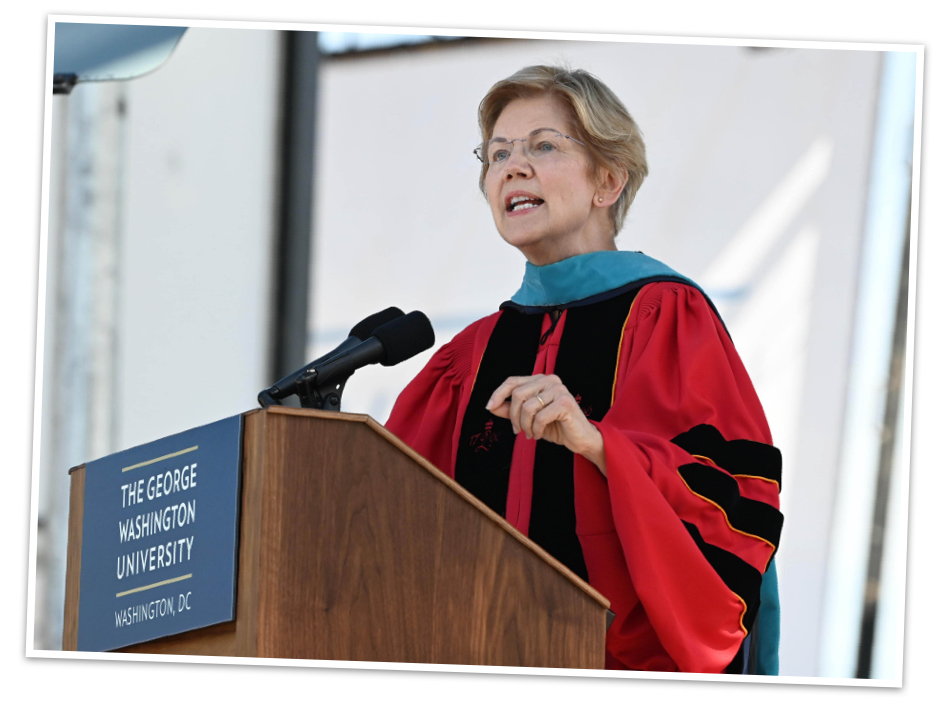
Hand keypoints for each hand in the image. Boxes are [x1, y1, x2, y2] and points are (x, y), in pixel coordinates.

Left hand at [485, 374, 606, 474]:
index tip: (489, 407)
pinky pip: (540, 417)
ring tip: (531, 433)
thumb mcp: (528, 418)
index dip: (498, 393)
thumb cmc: (555, 426)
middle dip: (514, 417)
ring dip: (525, 425)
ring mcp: (559, 390)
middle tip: (518, 431)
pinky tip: (540, 434)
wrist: (579, 439)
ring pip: (528, 407)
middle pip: (518, 394)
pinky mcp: (565, 403)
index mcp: (540, 380)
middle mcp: (550, 380)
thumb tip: (491, 406)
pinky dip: (536, 429)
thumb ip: (510, 410)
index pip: (513, 381)